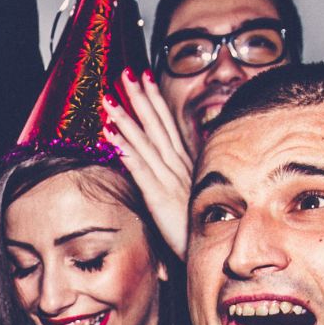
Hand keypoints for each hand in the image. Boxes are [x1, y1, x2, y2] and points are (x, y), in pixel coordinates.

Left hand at [103, 70, 193, 259]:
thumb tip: (180, 159)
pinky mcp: (158, 196)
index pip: (168, 125)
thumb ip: (185, 175)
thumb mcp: (194, 194)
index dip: (155, 101)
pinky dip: (124, 149)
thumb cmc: (202, 225)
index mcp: (186, 164)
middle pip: (157, 125)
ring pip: (145, 142)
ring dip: (126, 119)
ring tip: (109, 100)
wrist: (215, 250)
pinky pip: (139, 168)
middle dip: (141, 98)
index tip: (144, 78)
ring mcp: (169, 179)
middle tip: (125, 74)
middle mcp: (178, 166)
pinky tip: (110, 135)